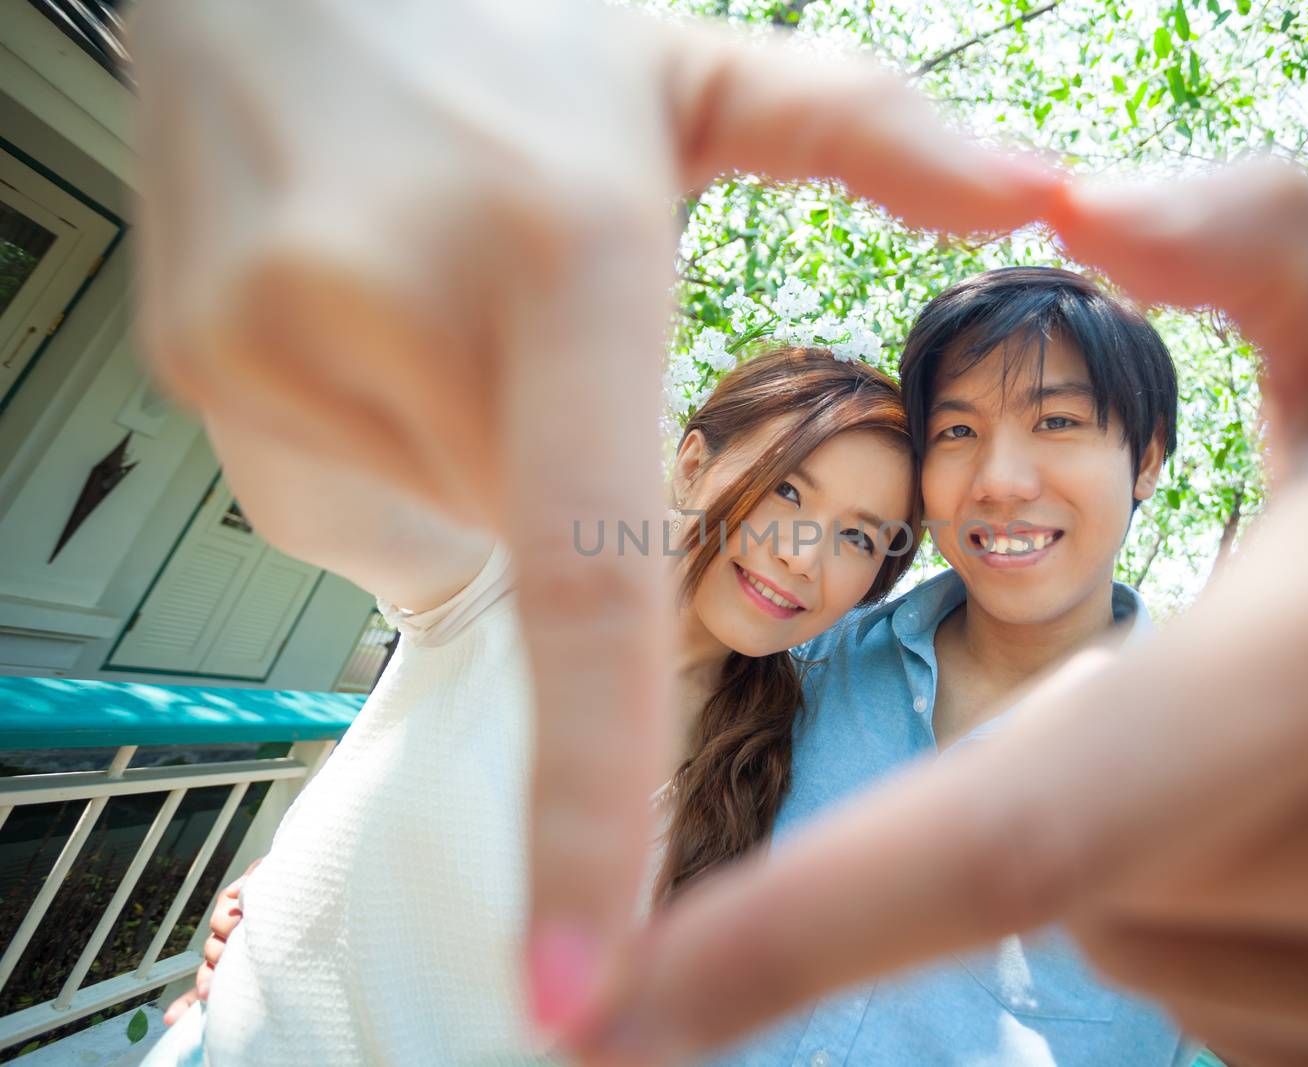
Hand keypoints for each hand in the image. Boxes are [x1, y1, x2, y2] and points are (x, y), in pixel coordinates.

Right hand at [129, 0, 1059, 1035]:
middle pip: (528, 548)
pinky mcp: (207, 375)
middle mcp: (403, 315)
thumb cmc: (509, 19)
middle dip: (560, 488)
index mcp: (566, 252)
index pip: (596, 573)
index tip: (588, 978)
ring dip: (473, 458)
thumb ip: (875, 134)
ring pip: (435, 522)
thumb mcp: (698, 67)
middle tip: (545, 336)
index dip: (594, 799)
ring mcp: (277, 353)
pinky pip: (340, 492)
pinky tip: (378, 321)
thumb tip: (1040, 194)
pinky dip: (388, 449)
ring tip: (453, 300)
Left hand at [569, 161, 1307, 1066]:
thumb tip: (1074, 194)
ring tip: (1304, 770)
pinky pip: (1199, 996)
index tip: (606, 1003)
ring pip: (1126, 935)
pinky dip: (1212, 915)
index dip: (796, 927)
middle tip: (1159, 705)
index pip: (1018, 825)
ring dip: (1156, 847)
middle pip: (1057, 867)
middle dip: (1065, 779)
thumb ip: (1261, 249)